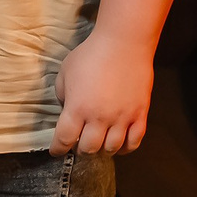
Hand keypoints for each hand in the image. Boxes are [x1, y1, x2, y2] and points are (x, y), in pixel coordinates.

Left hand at [49, 30, 154, 155]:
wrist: (123, 45)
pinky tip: (119, 145)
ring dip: (102, 150)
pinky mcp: (140, 115)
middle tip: (78, 145)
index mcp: (77, 108)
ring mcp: (122, 118)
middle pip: (88, 149)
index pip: (65, 139)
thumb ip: (62, 95)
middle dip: (80, 150)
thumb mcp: (65, 72)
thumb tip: (67, 110)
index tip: (56, 151)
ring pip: (111, 148)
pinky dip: (125, 149)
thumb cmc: (90, 55)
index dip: (58, 149)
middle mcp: (99, 118)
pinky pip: (134, 142)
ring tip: (98, 143)